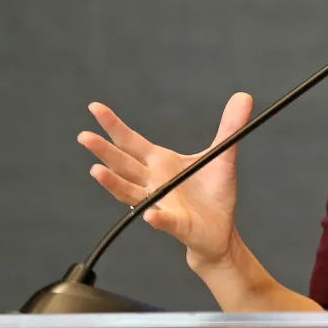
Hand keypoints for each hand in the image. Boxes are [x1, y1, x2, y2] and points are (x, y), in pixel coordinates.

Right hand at [79, 92, 253, 268]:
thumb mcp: (223, 155)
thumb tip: (243, 96)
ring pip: (131, 192)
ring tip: (97, 171)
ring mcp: (161, 203)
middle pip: (124, 164)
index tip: (95, 108)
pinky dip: (156, 217)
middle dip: (104, 151)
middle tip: (84, 136)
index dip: (114, 126)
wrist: (220, 230)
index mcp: (161, 163)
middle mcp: (154, 182)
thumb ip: (230, 126)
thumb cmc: (214, 194)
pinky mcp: (177, 224)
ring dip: (114, 183)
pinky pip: (164, 220)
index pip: (132, 142)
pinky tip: (150, 214)